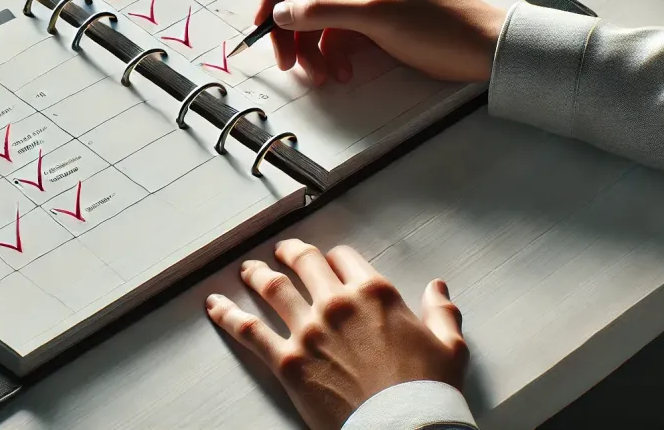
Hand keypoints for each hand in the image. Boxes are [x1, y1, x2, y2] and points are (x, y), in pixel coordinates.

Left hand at [207, 241, 467, 429]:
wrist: (404, 429)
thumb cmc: (427, 393)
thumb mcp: (448, 347)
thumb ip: (441, 313)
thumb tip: (438, 289)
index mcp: (375, 294)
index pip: (345, 258)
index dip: (336, 258)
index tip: (331, 261)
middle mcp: (337, 304)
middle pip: (304, 263)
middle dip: (290, 253)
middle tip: (282, 251)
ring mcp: (309, 330)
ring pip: (271, 288)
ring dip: (255, 274)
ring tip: (247, 269)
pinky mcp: (288, 360)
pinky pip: (249, 330)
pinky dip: (228, 314)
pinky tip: (215, 305)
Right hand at [255, 0, 507, 83]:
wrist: (482, 48)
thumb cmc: (435, 23)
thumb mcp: (373, 16)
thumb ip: (321, 11)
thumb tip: (278, 13)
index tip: (263, 22)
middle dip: (292, 29)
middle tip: (286, 63)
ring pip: (317, 15)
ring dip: (312, 47)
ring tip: (321, 76)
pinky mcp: (372, 13)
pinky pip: (337, 29)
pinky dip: (333, 52)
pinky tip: (342, 73)